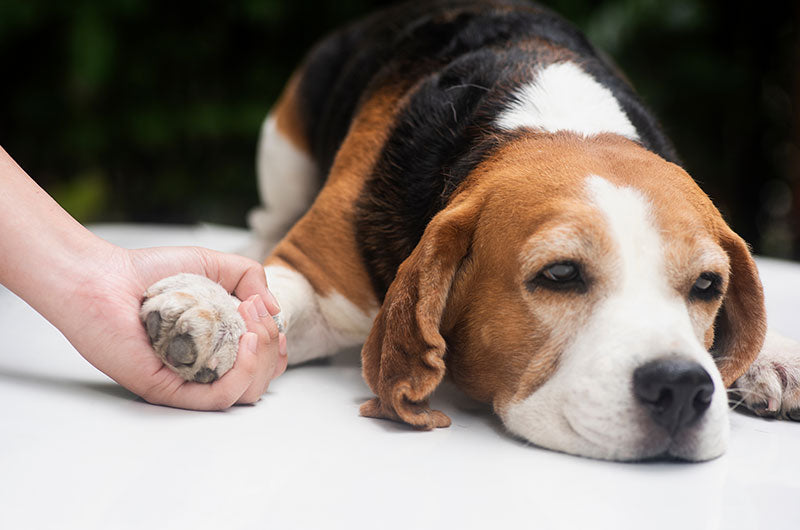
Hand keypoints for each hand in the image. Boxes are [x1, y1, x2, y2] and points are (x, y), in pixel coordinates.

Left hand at [61, 244, 286, 409]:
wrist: (103, 278)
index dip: (275, 345)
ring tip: (249, 326)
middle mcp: (203, 369)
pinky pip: (217, 399)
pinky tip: (245, 342)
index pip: (262, 365)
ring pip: (246, 394)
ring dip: (261, 358)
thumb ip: (250, 277)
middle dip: (270, 346)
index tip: (264, 313)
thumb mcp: (214, 264)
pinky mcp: (168, 390)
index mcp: (215, 348)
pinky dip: (243, 373)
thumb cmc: (149, 273)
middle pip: (261, 382)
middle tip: (253, 312)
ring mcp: (187, 382)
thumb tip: (275, 309)